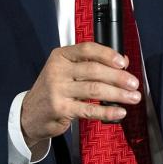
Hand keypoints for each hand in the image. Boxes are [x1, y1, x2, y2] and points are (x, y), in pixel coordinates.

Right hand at [20, 43, 140, 150]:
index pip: (87, 49)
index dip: (107, 54)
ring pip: (94, 90)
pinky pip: (89, 110)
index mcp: (60, 56)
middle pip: (94, 70)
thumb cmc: (53, 90)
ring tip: (132, 97)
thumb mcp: (67, 72)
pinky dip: (107, 111)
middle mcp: (58, 71)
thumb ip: (92, 64)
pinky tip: (119, 111)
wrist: (29, 114)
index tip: (123, 62)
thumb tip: (122, 61)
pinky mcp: (61, 109)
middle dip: (118, 77)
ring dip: (117, 94)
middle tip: (133, 83)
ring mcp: (58, 90)